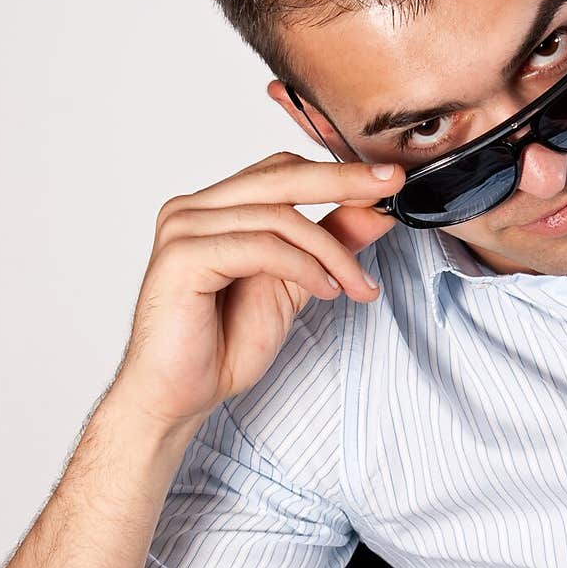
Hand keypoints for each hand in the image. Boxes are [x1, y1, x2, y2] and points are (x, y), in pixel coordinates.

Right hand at [108, 150, 403, 433]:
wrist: (177, 396)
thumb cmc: (221, 346)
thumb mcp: (294, 285)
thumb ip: (328, 243)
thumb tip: (375, 210)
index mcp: (214, 209)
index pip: (281, 171)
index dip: (336, 173)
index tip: (387, 182)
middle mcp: (193, 209)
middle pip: (280, 177)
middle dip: (343, 182)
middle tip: (389, 187)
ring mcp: (184, 229)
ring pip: (278, 217)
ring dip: (331, 251)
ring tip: (357, 285)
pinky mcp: (182, 256)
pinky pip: (260, 247)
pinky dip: (303, 267)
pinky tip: (326, 290)